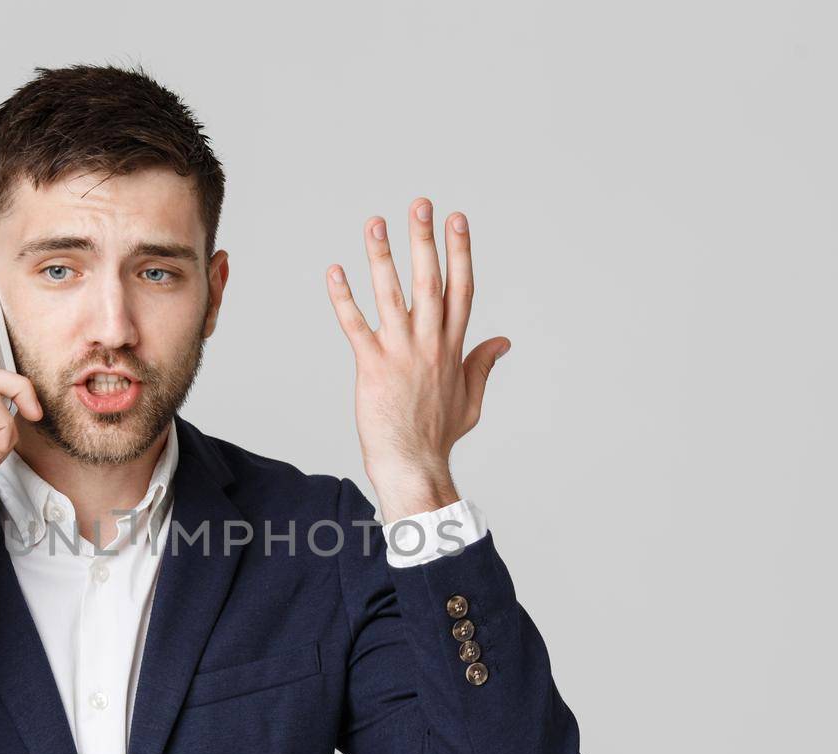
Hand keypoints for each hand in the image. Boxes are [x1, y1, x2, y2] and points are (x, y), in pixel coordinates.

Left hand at [325, 198, 509, 522]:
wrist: (414, 465)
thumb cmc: (438, 436)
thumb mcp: (471, 399)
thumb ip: (482, 365)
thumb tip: (502, 342)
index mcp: (453, 348)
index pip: (461, 289)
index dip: (460, 252)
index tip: (457, 219)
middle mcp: (429, 344)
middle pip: (431, 282)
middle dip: (425, 241)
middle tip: (421, 204)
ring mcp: (401, 354)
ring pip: (393, 297)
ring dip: (382, 258)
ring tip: (375, 223)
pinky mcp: (373, 368)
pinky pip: (356, 326)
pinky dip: (344, 298)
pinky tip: (334, 271)